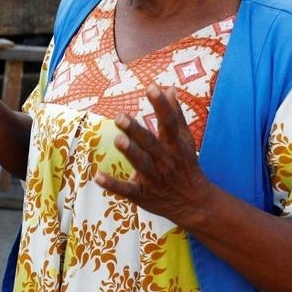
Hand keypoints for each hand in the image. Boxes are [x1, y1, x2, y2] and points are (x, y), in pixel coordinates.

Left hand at [94, 85, 215, 225]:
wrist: (194, 203)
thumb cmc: (185, 165)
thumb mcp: (184, 140)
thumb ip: (175, 115)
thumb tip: (168, 89)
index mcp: (175, 146)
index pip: (169, 123)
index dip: (161, 105)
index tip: (152, 88)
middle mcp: (166, 161)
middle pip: (151, 144)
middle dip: (136, 131)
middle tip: (120, 117)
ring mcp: (154, 179)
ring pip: (142, 165)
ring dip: (130, 153)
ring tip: (118, 140)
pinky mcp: (143, 195)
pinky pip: (127, 190)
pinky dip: (112, 185)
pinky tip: (97, 177)